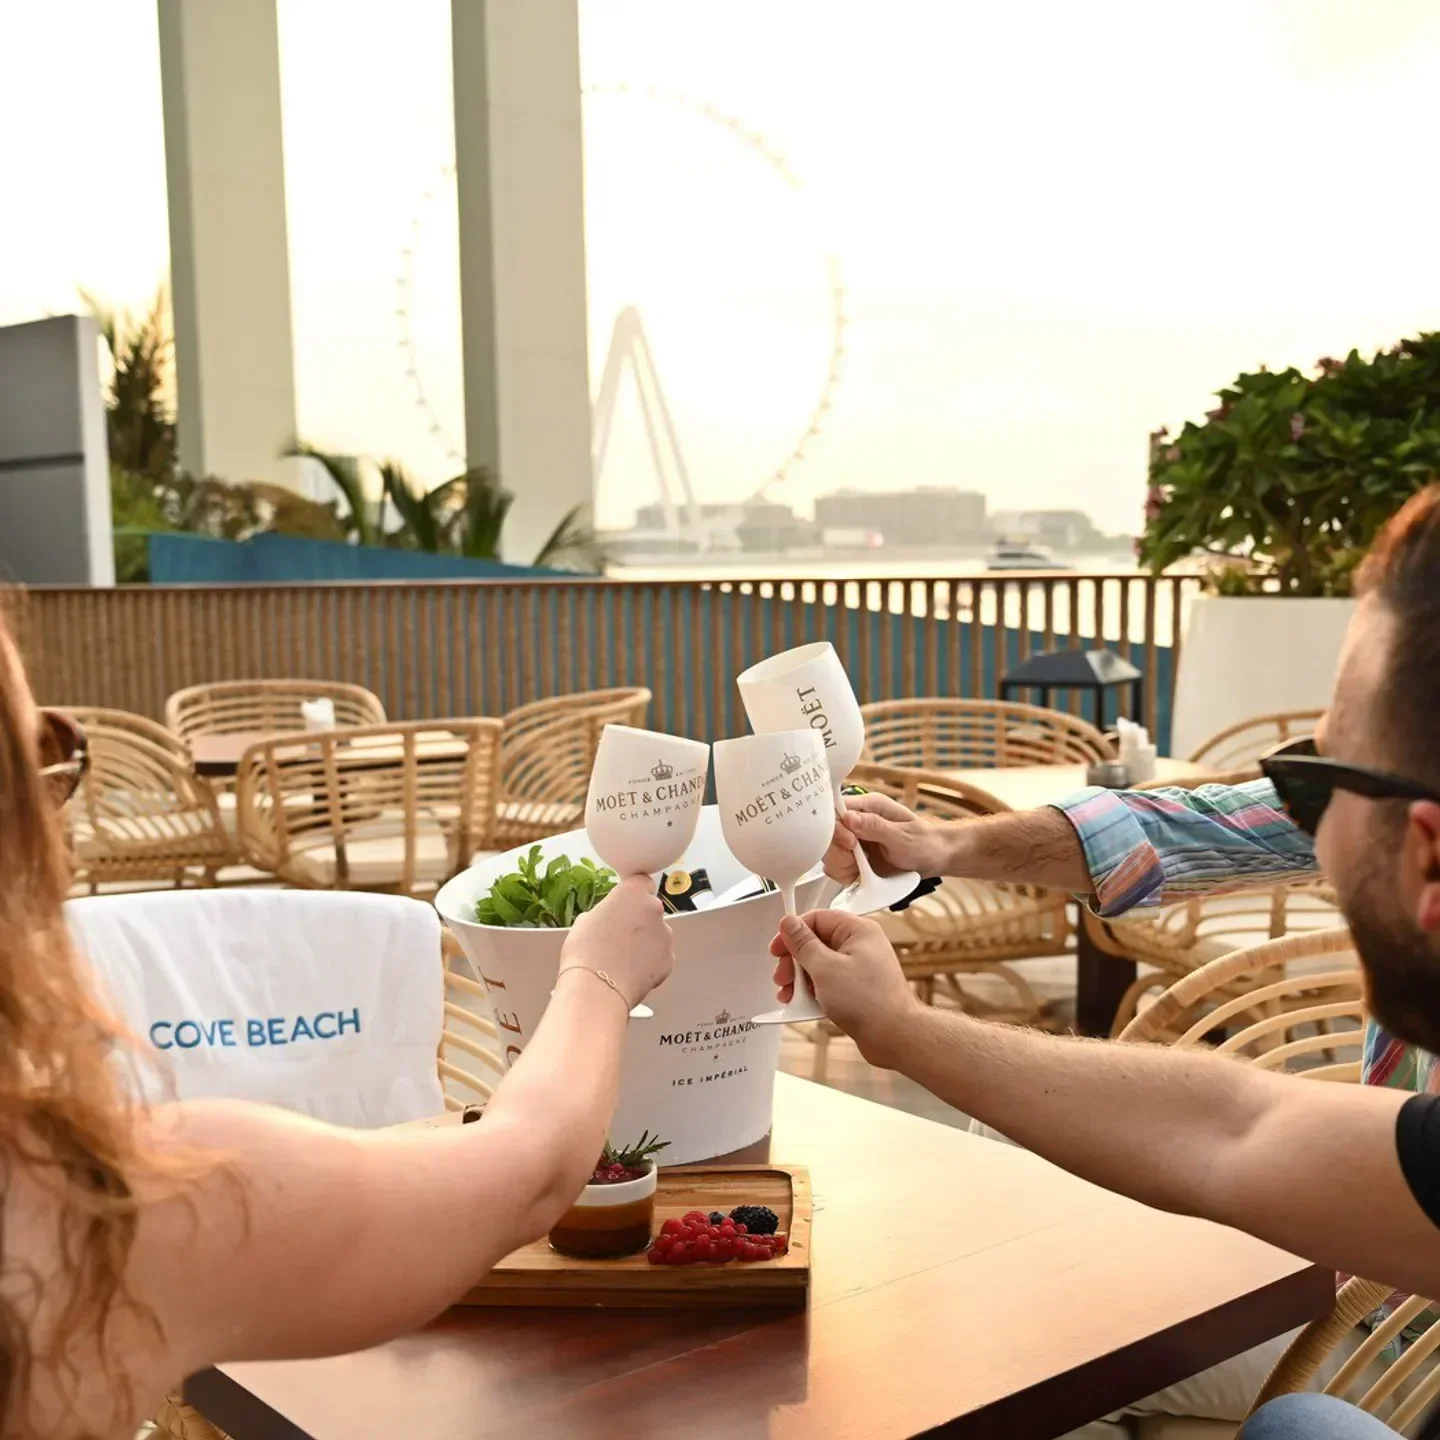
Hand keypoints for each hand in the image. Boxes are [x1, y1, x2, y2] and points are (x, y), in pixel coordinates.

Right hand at [561, 875, 673, 1009]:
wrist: (595, 988)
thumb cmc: (586, 954)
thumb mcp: (586, 919)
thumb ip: (607, 910)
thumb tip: (611, 917)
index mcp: (633, 893)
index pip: (642, 882)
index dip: (634, 894)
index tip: (628, 903)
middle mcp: (654, 909)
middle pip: (650, 910)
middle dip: (639, 921)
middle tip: (619, 937)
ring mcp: (665, 934)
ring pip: (657, 934)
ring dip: (646, 943)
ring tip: (623, 959)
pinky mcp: (669, 959)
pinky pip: (661, 956)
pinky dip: (650, 963)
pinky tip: (631, 971)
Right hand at [768, 910, 919, 1067]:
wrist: (894, 1036)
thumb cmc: (870, 1002)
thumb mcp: (825, 968)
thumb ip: (803, 944)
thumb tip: (789, 923)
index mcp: (858, 931)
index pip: (817, 919)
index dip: (794, 933)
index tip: (778, 948)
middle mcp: (861, 946)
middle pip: (816, 943)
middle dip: (795, 962)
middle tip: (783, 977)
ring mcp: (860, 968)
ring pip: (821, 965)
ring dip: (801, 980)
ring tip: (790, 996)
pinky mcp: (858, 988)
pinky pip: (829, 982)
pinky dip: (815, 992)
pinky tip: (804, 1005)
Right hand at [825, 792, 946, 884]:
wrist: (936, 858)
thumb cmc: (925, 842)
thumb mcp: (902, 835)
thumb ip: (875, 826)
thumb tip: (848, 818)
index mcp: (869, 806)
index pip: (836, 810)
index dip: (836, 829)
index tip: (851, 844)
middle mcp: (857, 821)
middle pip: (827, 834)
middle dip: (840, 852)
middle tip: (858, 861)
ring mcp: (854, 839)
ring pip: (829, 852)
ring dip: (842, 865)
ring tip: (863, 870)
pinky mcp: (854, 857)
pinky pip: (836, 866)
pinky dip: (845, 874)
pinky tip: (861, 876)